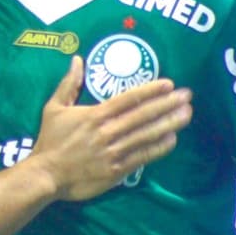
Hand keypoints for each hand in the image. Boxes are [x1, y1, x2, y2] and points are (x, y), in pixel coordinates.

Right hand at [33, 57, 192, 200]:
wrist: (47, 174)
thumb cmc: (50, 140)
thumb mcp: (54, 108)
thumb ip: (69, 84)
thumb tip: (77, 59)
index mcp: (95, 115)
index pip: (129, 99)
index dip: (151, 90)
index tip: (169, 84)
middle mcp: (109, 131)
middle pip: (144, 115)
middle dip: (168, 104)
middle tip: (187, 96)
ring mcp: (114, 151)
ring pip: (147, 135)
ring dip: (169, 124)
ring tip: (187, 114)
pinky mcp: (117, 170)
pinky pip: (143, 156)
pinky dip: (159, 148)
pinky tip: (172, 139)